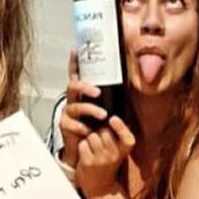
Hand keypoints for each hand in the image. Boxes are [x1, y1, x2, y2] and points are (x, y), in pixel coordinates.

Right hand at [59, 49, 106, 166]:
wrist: (87, 149)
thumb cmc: (98, 125)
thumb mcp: (108, 107)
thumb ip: (115, 94)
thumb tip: (133, 77)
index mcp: (82, 92)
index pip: (77, 74)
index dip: (75, 62)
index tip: (76, 49)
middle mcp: (73, 99)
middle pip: (73, 86)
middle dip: (85, 87)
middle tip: (98, 92)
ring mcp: (68, 112)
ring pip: (76, 107)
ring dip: (90, 110)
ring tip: (103, 115)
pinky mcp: (65, 126)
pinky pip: (72, 124)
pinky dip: (82, 128)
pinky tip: (88, 131)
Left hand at [76, 116, 135, 197]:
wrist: (101, 188)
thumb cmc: (109, 163)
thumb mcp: (119, 151)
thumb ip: (119, 135)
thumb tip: (115, 115)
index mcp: (124, 151)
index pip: (126, 137)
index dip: (120, 126)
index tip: (113, 119)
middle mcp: (114, 155)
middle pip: (104, 131)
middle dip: (100, 131)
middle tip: (100, 140)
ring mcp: (101, 159)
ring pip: (92, 136)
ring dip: (90, 138)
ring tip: (93, 147)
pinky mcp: (88, 163)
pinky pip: (83, 144)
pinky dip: (82, 146)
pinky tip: (86, 153)